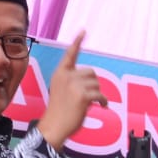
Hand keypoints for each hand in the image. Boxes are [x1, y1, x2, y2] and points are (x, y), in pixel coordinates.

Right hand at [38, 31, 105, 150]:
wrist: (53, 127)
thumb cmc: (59, 112)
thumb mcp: (61, 90)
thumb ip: (72, 82)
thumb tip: (92, 82)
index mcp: (60, 73)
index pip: (71, 54)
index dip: (77, 42)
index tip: (84, 30)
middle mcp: (66, 76)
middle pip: (91, 72)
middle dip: (93, 84)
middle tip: (89, 96)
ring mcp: (74, 85)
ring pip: (97, 84)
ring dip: (98, 94)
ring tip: (92, 103)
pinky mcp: (82, 96)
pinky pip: (101, 95)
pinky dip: (104, 102)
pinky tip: (102, 107)